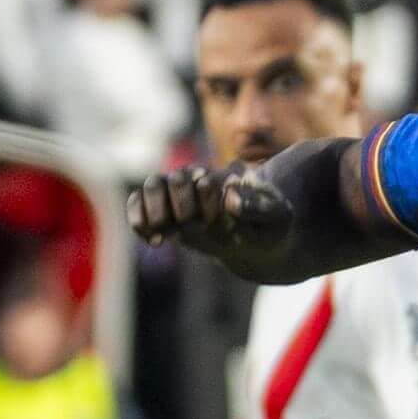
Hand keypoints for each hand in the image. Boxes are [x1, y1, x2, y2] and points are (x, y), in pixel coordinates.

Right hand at [127, 163, 300, 274]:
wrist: (260, 239)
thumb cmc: (272, 224)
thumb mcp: (278, 216)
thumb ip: (259, 206)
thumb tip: (230, 200)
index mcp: (222, 176)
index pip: (200, 181)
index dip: (204, 203)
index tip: (215, 221)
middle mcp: (197, 180)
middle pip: (170, 180)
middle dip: (179, 209)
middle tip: (192, 227)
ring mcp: (179, 194)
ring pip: (151, 187)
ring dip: (154, 213)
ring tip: (164, 237)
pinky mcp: (167, 211)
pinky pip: (139, 205)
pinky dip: (140, 221)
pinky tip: (154, 242)